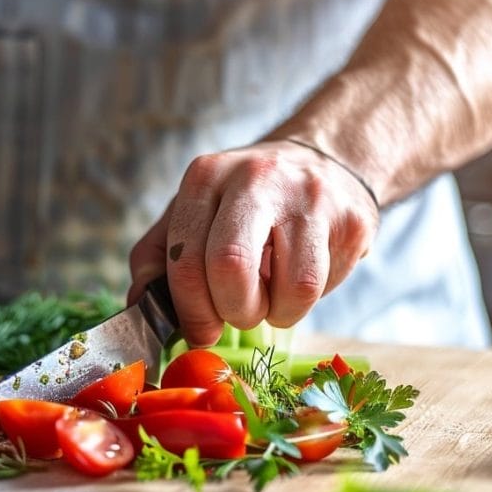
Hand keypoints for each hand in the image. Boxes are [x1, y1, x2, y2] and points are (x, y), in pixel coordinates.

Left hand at [127, 140, 378, 346]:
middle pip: (231, 266)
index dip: (190, 310)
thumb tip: (139, 306)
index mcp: (206, 177)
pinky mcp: (351, 221)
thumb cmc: (248, 201)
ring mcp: (309, 197)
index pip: (186, 258)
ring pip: (291, 288)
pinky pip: (324, 288)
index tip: (199, 330)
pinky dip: (306, 303)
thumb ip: (160, 256)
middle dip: (232, 311)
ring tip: (272, 296)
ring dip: (277, 313)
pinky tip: (299, 280)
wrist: (326, 161)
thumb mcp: (196, 212)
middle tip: (236, 316)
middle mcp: (256, 178)